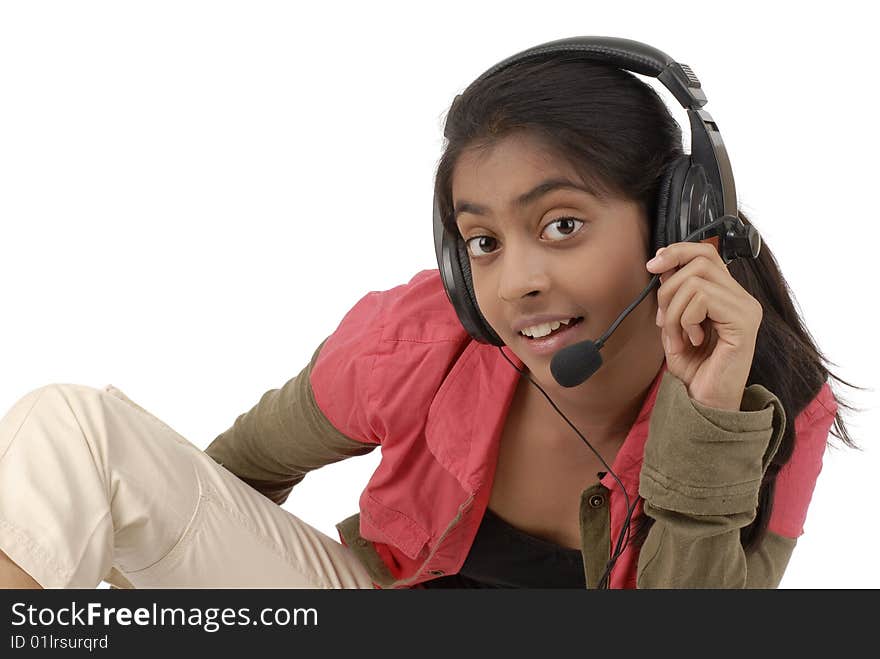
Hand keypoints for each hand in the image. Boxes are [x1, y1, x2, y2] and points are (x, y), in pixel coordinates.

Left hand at [645, 242, 761, 410]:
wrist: (706, 403)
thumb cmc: (695, 370)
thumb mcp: (674, 326)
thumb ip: (672, 297)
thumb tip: (662, 266)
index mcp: (728, 296)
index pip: (707, 253)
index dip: (677, 251)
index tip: (653, 265)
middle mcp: (742, 298)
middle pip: (700, 260)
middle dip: (668, 287)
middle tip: (663, 320)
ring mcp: (746, 308)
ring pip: (695, 280)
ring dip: (673, 311)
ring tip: (678, 337)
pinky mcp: (743, 321)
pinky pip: (702, 299)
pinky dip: (684, 319)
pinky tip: (693, 340)